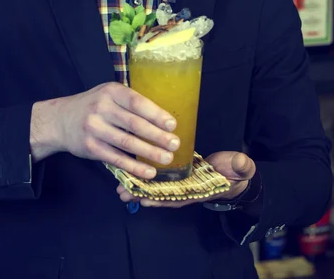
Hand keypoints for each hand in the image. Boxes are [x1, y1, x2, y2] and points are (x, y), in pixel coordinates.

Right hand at [48, 83, 180, 179]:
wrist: (61, 120)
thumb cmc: (93, 106)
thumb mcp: (108, 95)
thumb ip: (130, 102)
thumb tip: (162, 118)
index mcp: (110, 91)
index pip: (137, 102)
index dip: (156, 114)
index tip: (172, 125)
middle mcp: (101, 108)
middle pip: (134, 124)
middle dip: (157, 136)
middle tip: (175, 144)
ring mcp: (94, 128)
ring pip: (127, 143)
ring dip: (149, 153)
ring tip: (167, 159)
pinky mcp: (90, 147)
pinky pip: (116, 158)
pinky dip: (134, 167)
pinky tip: (148, 171)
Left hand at [117, 151, 255, 207]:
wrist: (235, 172)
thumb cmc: (237, 171)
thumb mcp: (241, 168)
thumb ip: (240, 166)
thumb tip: (240, 162)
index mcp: (200, 191)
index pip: (179, 197)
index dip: (162, 199)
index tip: (146, 199)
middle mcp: (187, 190)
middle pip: (162, 195)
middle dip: (143, 195)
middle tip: (124, 193)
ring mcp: (181, 183)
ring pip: (157, 187)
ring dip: (140, 187)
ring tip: (120, 187)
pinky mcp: (177, 173)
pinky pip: (159, 177)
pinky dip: (146, 176)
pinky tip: (132, 173)